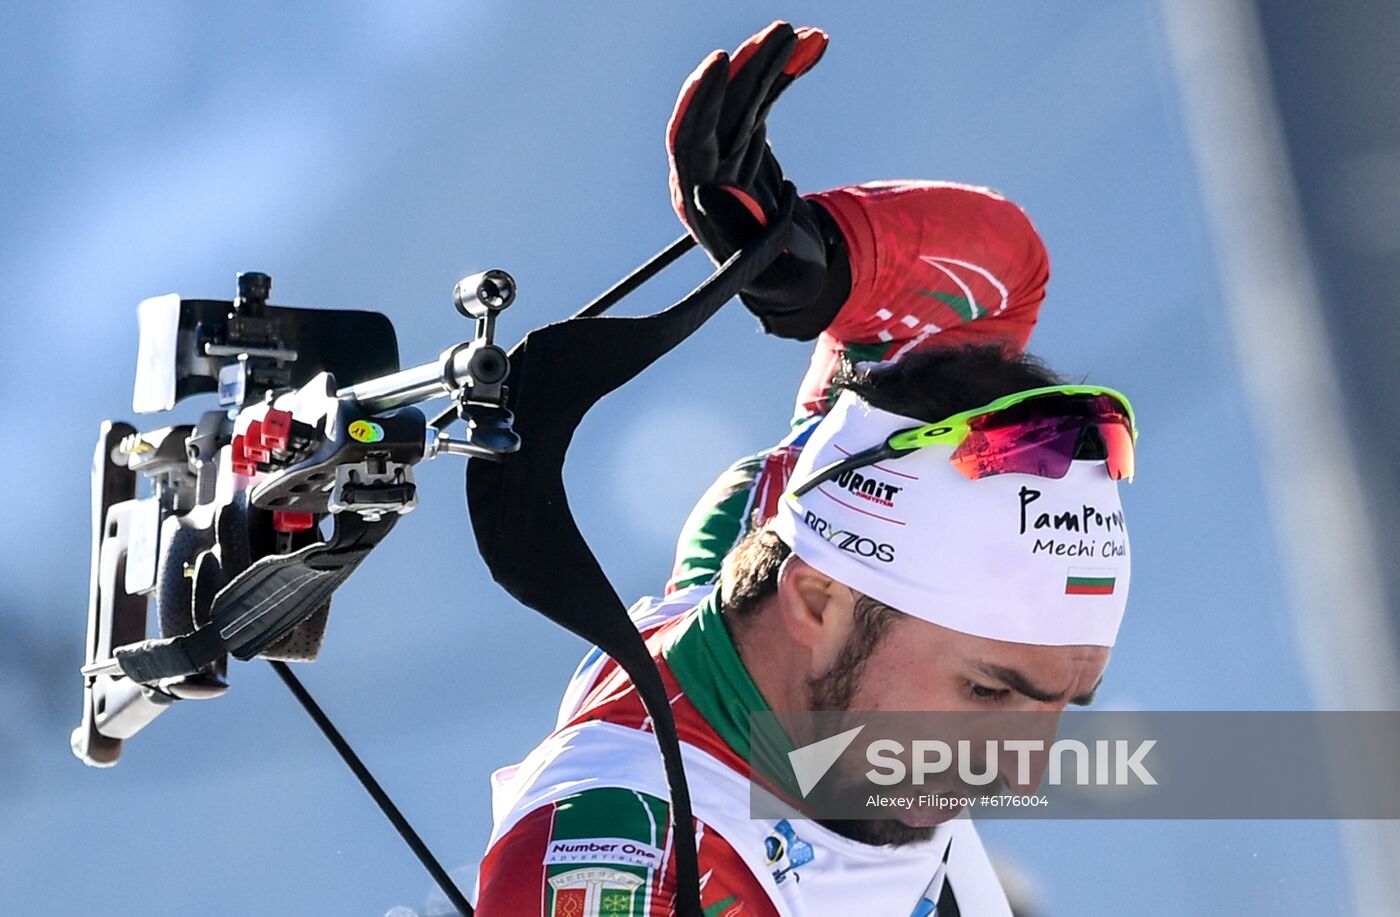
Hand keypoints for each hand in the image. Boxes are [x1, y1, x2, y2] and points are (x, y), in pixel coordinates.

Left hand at [667, 22, 850, 339]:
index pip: (690, 138)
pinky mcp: (750, 138)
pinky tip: (814, 46)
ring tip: (803, 33)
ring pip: (744, 96)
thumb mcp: (768, 268)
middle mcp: (707, 167)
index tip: (722, 62)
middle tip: (777, 33)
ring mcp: (729, 149)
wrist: (797, 274)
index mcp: (699, 197)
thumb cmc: (782, 279)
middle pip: (720, 107)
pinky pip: (766, 98)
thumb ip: (739, 232)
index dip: (703, 100)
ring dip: (771, 61)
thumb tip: (708, 191)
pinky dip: (788, 73)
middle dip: (746, 68)